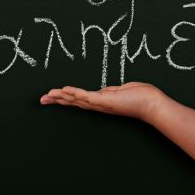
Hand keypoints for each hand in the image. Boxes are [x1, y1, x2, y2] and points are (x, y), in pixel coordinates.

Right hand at [40, 81, 167, 122]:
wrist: (153, 104)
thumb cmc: (142, 96)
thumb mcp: (123, 90)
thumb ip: (112, 90)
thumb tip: (106, 90)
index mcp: (102, 101)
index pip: (79, 99)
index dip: (65, 98)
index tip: (52, 97)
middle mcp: (99, 104)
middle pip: (73, 102)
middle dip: (57, 101)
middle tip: (41, 100)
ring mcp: (101, 103)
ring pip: (77, 99)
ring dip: (61, 97)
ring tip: (47, 96)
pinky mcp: (105, 100)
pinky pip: (87, 96)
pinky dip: (74, 93)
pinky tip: (64, 90)